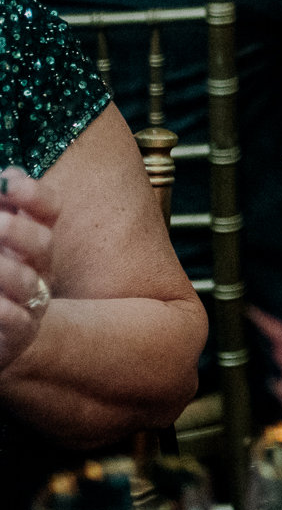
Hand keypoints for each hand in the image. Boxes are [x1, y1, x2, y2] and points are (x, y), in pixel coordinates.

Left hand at [0, 169, 57, 370]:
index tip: (8, 183)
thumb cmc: (1, 280)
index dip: (34, 195)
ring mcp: (31, 301)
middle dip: (18, 231)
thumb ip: (5, 209)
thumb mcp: (5, 239)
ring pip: (28, 283)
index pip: (49, 210)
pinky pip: (16, 321)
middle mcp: (39, 268)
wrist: (7, 334)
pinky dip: (4, 311)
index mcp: (35, 239)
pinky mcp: (18, 333)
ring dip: (5, 270)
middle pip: (44, 244)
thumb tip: (6, 175)